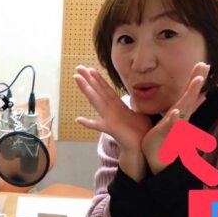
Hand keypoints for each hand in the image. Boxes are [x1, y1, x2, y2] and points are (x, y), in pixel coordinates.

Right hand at [73, 65, 151, 180]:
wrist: (138, 148)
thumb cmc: (139, 132)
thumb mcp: (138, 115)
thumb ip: (133, 107)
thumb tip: (136, 100)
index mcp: (117, 107)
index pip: (106, 90)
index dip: (98, 79)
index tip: (90, 69)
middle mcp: (110, 111)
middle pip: (98, 91)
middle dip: (88, 79)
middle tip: (78, 68)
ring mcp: (109, 119)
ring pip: (97, 101)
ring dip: (87, 90)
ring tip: (78, 79)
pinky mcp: (111, 128)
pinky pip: (99, 126)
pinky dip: (89, 123)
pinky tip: (78, 119)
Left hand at [141, 62, 208, 174]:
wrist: (158, 157)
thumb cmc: (167, 137)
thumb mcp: (178, 118)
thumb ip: (189, 107)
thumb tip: (202, 96)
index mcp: (182, 112)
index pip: (191, 93)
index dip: (198, 78)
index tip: (204, 63)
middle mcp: (181, 117)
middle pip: (190, 97)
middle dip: (197, 82)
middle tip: (204, 66)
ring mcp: (176, 125)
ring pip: (184, 109)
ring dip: (190, 96)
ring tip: (196, 82)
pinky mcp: (166, 135)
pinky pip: (172, 127)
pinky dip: (175, 120)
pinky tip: (176, 112)